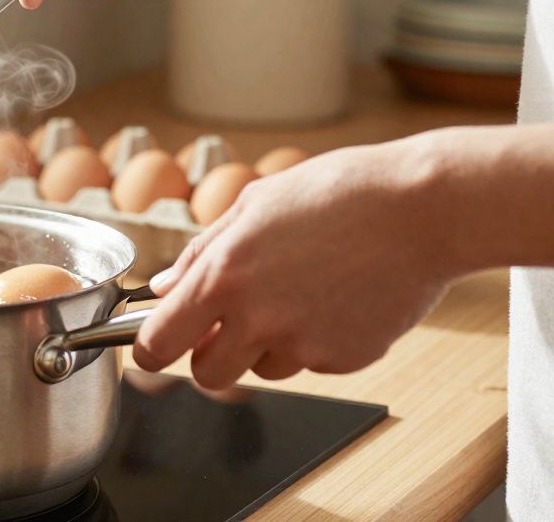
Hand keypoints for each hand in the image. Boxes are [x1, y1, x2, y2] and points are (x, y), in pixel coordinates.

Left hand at [132, 139, 465, 389]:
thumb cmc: (339, 193)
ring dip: (265, 346)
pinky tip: (336, 297)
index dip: (148, 351)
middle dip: (208, 357)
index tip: (150, 348)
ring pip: (262, 370)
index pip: (158, 344)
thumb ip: (201, 252)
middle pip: (207, 375)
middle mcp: (258, 317)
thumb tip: (163, 288)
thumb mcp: (254, 205)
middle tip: (226, 325)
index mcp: (223, 276)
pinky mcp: (345, 359)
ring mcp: (303, 343)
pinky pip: (311, 363)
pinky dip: (314, 341)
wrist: (422, 209)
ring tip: (300, 292)